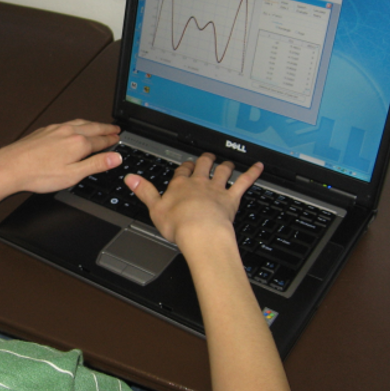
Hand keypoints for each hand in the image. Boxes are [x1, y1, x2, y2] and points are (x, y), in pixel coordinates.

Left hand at [0, 120, 121, 195]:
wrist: (10, 166)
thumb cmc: (38, 173)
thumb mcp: (73, 175)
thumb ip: (96, 165)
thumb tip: (116, 158)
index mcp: (78, 143)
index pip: (102, 141)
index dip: (112, 140)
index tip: (119, 139)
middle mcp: (69, 132)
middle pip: (93, 128)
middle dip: (106, 128)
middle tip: (115, 128)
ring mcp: (56, 129)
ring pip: (80, 123)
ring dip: (93, 124)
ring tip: (99, 126)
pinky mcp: (45, 130)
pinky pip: (68, 123)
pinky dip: (78, 124)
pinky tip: (75, 127)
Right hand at [125, 153, 262, 250]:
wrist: (201, 233)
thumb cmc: (179, 224)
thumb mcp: (154, 208)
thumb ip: (144, 192)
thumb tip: (130, 178)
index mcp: (180, 186)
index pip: (182, 171)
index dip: (184, 167)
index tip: (185, 166)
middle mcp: (199, 183)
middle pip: (203, 165)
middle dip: (205, 160)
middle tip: (207, 157)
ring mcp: (216, 189)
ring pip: (222, 171)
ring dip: (225, 166)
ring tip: (228, 163)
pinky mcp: (231, 198)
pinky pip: (244, 182)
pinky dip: (252, 173)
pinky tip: (258, 167)